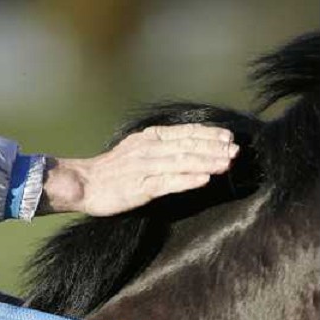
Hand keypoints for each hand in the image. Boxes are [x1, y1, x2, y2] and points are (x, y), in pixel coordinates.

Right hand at [40, 123, 238, 216]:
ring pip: (181, 162)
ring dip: (206, 162)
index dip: (208, 134)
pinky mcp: (140, 187)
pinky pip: (167, 182)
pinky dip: (187, 180)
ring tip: (227, 164)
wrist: (84, 184)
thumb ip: (160, 148)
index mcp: (150, 138)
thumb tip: (186, 147)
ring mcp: (144, 167)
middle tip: (236, 151)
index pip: (185, 132)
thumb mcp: (137, 150)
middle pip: (187, 145)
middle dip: (214, 148)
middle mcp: (149, 149)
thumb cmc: (112, 171)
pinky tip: (204, 179)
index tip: (228, 137)